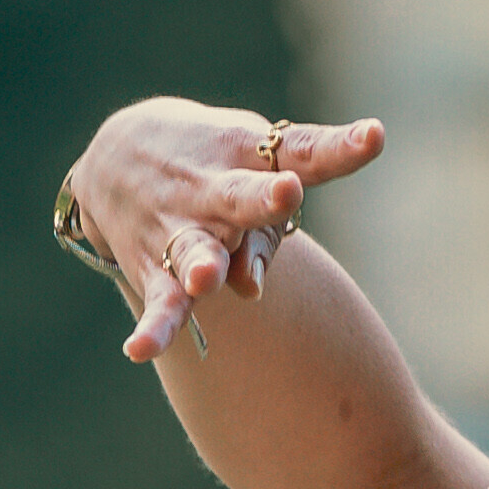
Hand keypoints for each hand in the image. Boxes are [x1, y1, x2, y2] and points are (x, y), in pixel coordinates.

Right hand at [58, 97, 385, 367]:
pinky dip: (151, 326)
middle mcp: (214, 190)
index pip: (303, 151)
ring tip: (205, 279)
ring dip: (201, 263)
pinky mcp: (153, 267)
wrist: (117, 156)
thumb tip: (250, 289)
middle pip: (243, 196)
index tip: (372, 137)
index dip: (339, 148)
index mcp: (251, 156)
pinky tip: (138, 350)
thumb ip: (267, 232)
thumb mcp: (249, 174)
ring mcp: (182, 228)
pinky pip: (157, 301)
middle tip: (288, 192)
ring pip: (194, 250)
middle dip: (264, 199)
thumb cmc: (215, 171)